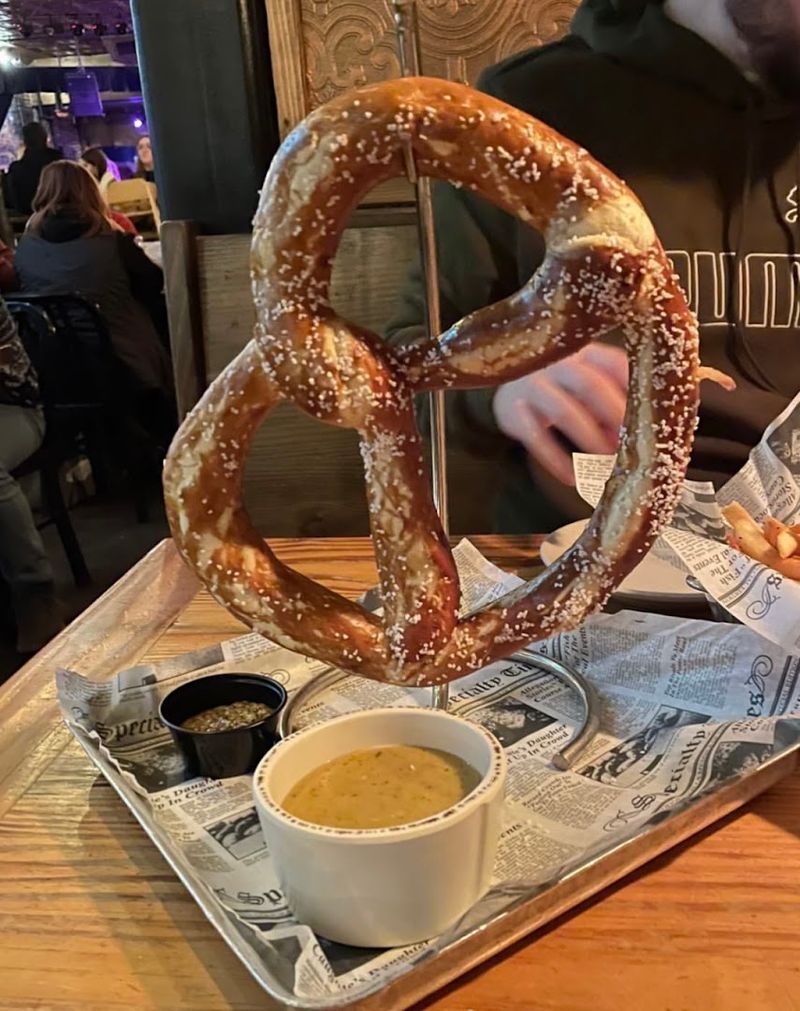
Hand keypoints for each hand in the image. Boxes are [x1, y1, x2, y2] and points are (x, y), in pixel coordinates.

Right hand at [492, 343, 628, 485]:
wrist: (511, 394)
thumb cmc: (565, 394)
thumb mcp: (592, 392)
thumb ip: (616, 410)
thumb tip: (641, 442)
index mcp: (587, 355)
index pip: (615, 364)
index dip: (634, 389)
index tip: (651, 416)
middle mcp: (559, 365)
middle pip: (590, 384)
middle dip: (613, 416)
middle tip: (631, 444)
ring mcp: (534, 386)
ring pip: (563, 411)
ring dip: (588, 438)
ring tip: (604, 464)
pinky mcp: (514, 411)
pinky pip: (535, 437)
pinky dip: (555, 460)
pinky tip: (572, 478)